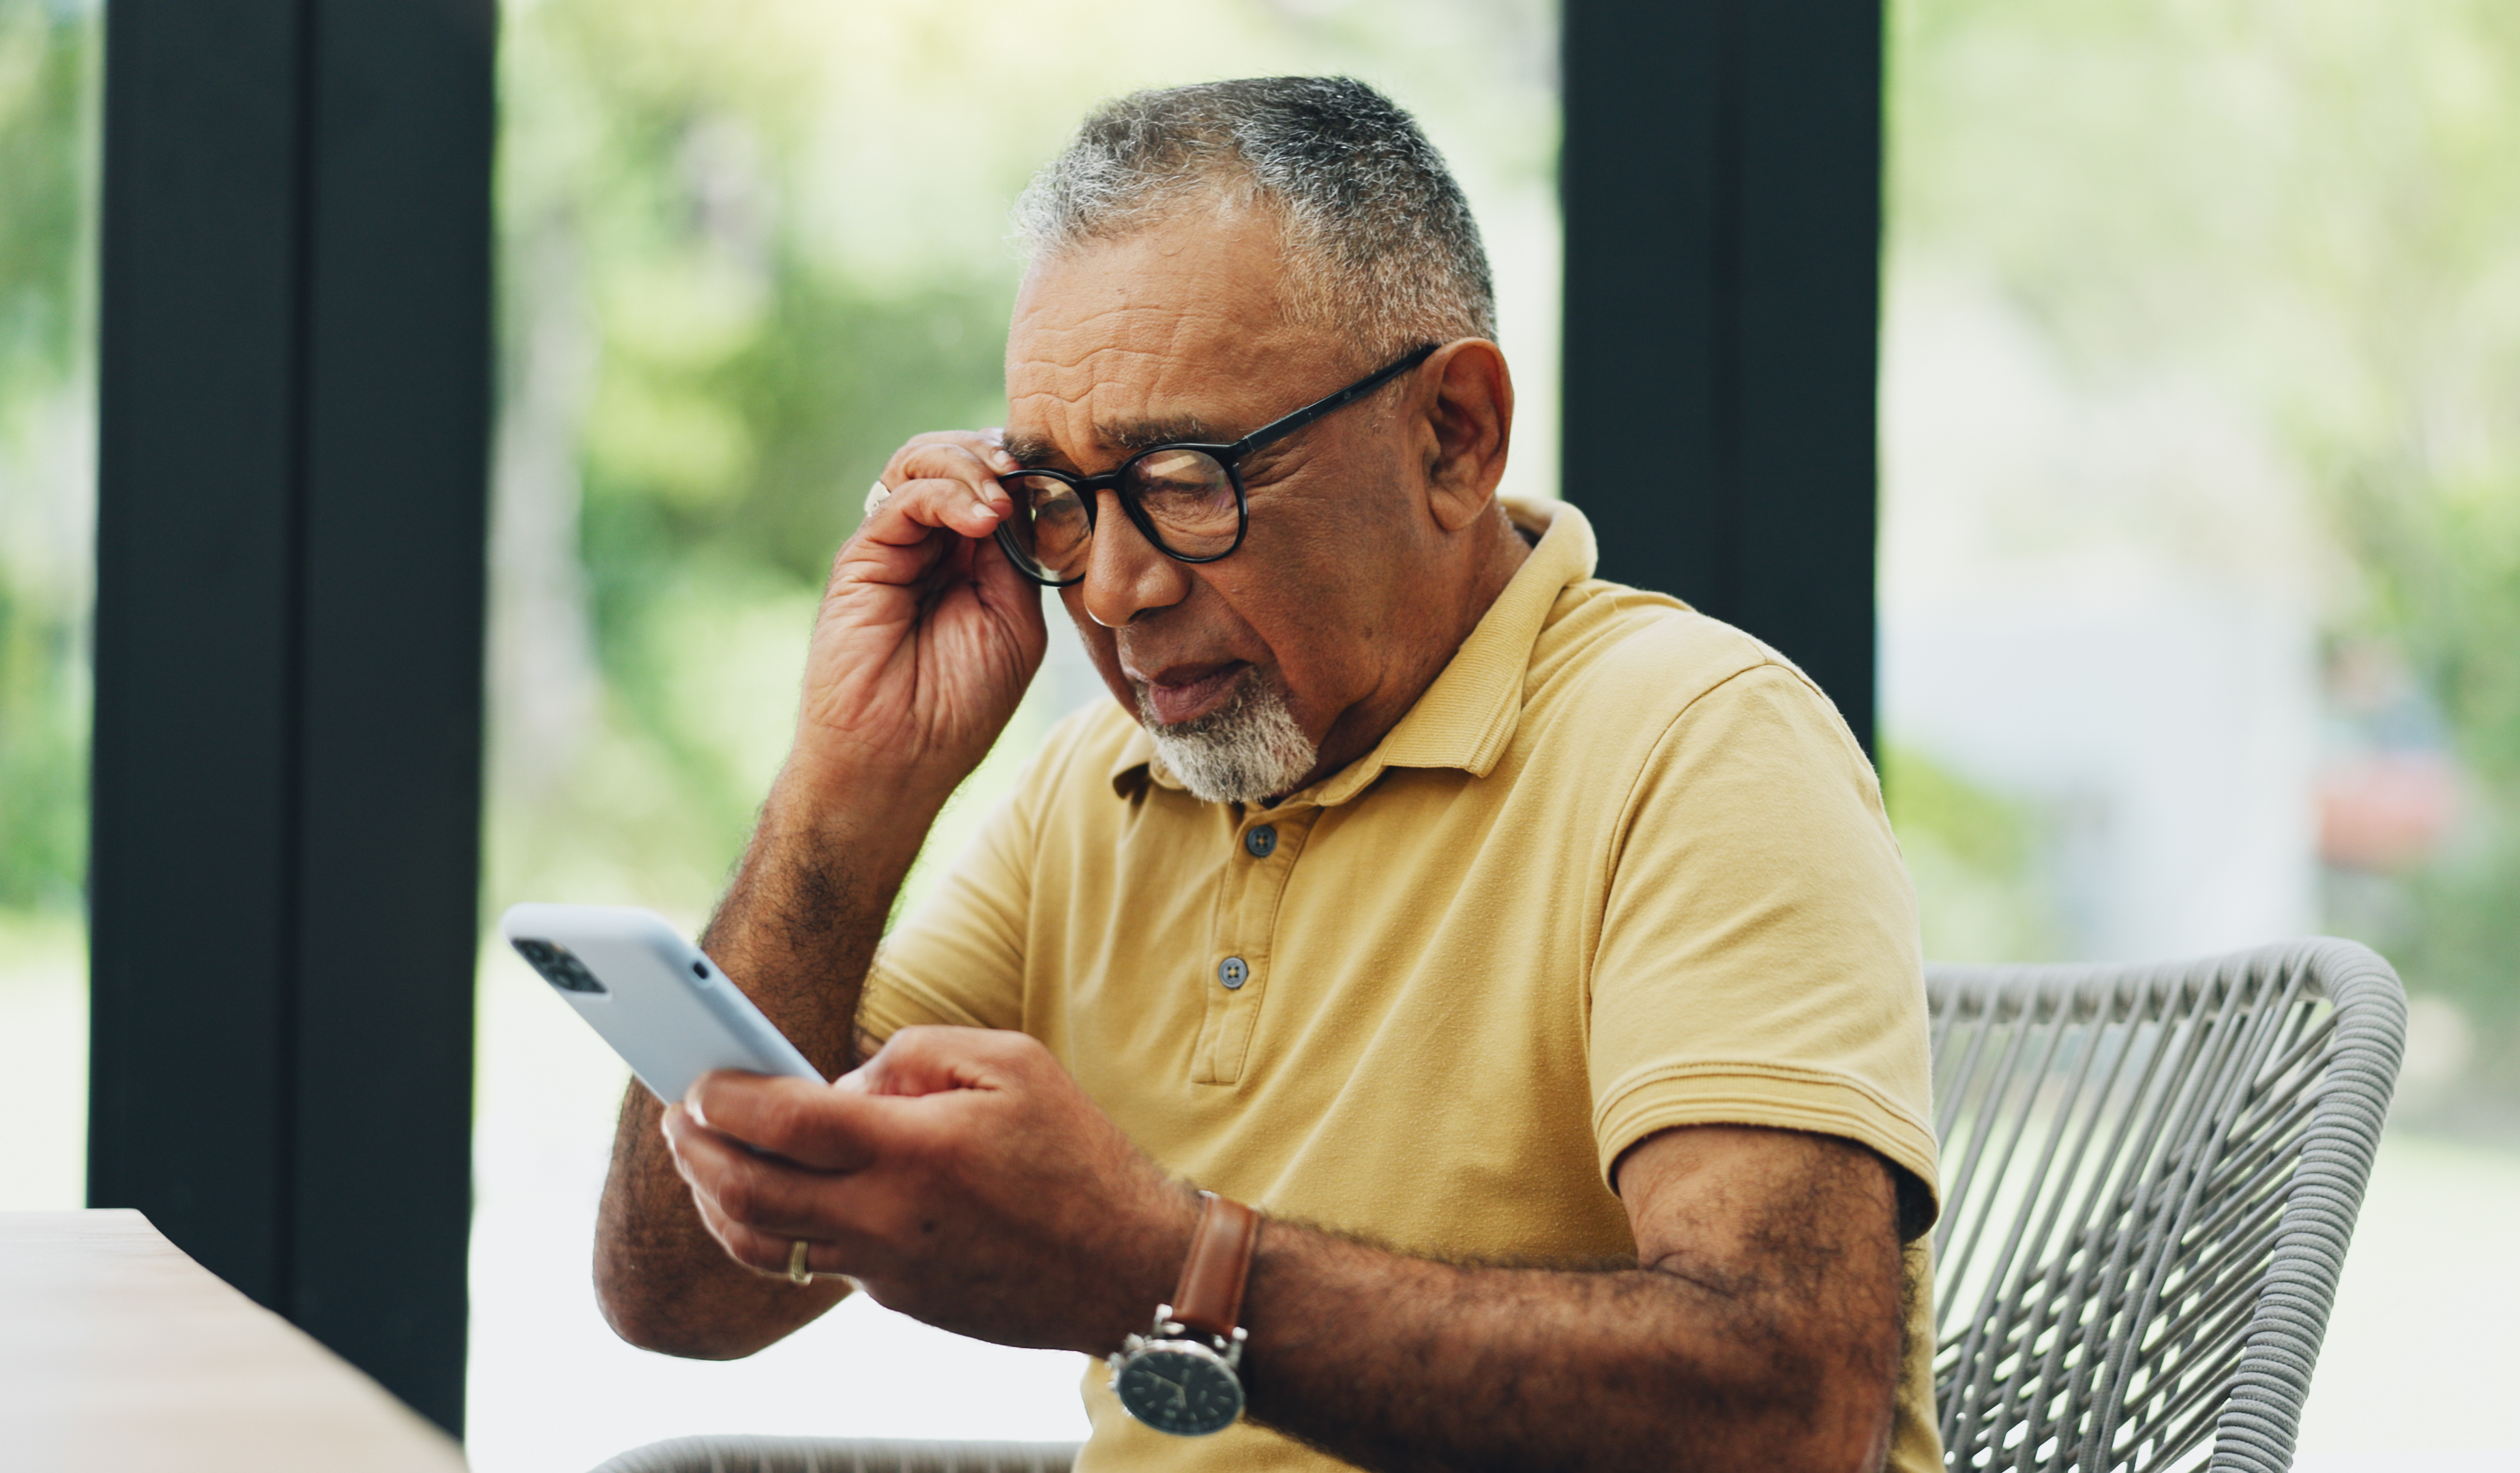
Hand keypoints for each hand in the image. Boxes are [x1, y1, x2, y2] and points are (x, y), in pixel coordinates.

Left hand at [659, 1026, 1198, 1352]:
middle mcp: (887, 1217)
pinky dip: (780, 1226)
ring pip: (765, 1245)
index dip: (723, 1096)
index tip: (698, 1078)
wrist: (1129, 1267)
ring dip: (715, 1201)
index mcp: (913, 1149)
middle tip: (678, 1118)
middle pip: (747, 1194)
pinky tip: (779, 1193)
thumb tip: (844, 1079)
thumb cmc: (1079, 1156)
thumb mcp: (1012, 1063)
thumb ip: (916, 1052)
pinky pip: (820, 1261)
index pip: (782, 1121)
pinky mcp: (899, 1299)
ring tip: (702, 1161)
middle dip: (695, 1151)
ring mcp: (887, 1269)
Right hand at [792, 431, 1046, 804]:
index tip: (1062, 475)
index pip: (994, 481)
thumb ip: (1019, 556)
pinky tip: (982, 519)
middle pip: (957, 457)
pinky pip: (902, 498)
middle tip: (1026, 473)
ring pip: (923, 462)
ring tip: (1002, 498)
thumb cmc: (961, 705)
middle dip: (996, 454)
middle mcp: (928, 542)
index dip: (1024, 468)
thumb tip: (1028, 494)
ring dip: (971, 465)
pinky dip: (947, 494)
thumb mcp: (1015, 621)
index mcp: (969, 557)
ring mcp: (894, 546)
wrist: (900, 757)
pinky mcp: (864, 557)